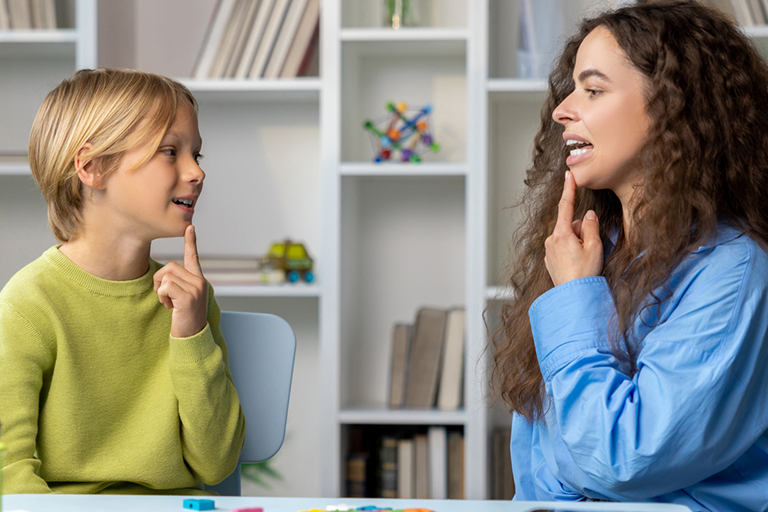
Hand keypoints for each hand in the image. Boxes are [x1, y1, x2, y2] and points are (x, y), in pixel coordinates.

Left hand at [154, 225, 207, 337]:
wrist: (191, 336)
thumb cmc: (184, 317)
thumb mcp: (182, 297)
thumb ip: (178, 283)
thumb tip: (164, 275)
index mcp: (198, 279)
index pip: (193, 257)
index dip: (191, 241)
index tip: (190, 227)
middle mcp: (199, 281)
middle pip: (170, 266)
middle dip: (160, 280)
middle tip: (164, 296)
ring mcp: (195, 288)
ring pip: (166, 276)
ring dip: (161, 290)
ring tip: (169, 303)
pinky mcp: (188, 297)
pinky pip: (166, 286)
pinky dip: (162, 296)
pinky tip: (169, 306)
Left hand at [544, 171, 602, 286]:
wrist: (573, 296)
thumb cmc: (584, 274)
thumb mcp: (594, 247)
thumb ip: (591, 226)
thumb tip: (588, 215)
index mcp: (561, 234)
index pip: (566, 206)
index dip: (569, 189)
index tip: (568, 175)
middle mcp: (551, 240)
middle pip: (571, 225)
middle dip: (582, 231)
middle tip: (590, 248)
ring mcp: (549, 250)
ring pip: (567, 236)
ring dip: (577, 242)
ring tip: (583, 259)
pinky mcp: (550, 259)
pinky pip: (563, 247)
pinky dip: (571, 250)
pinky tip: (576, 263)